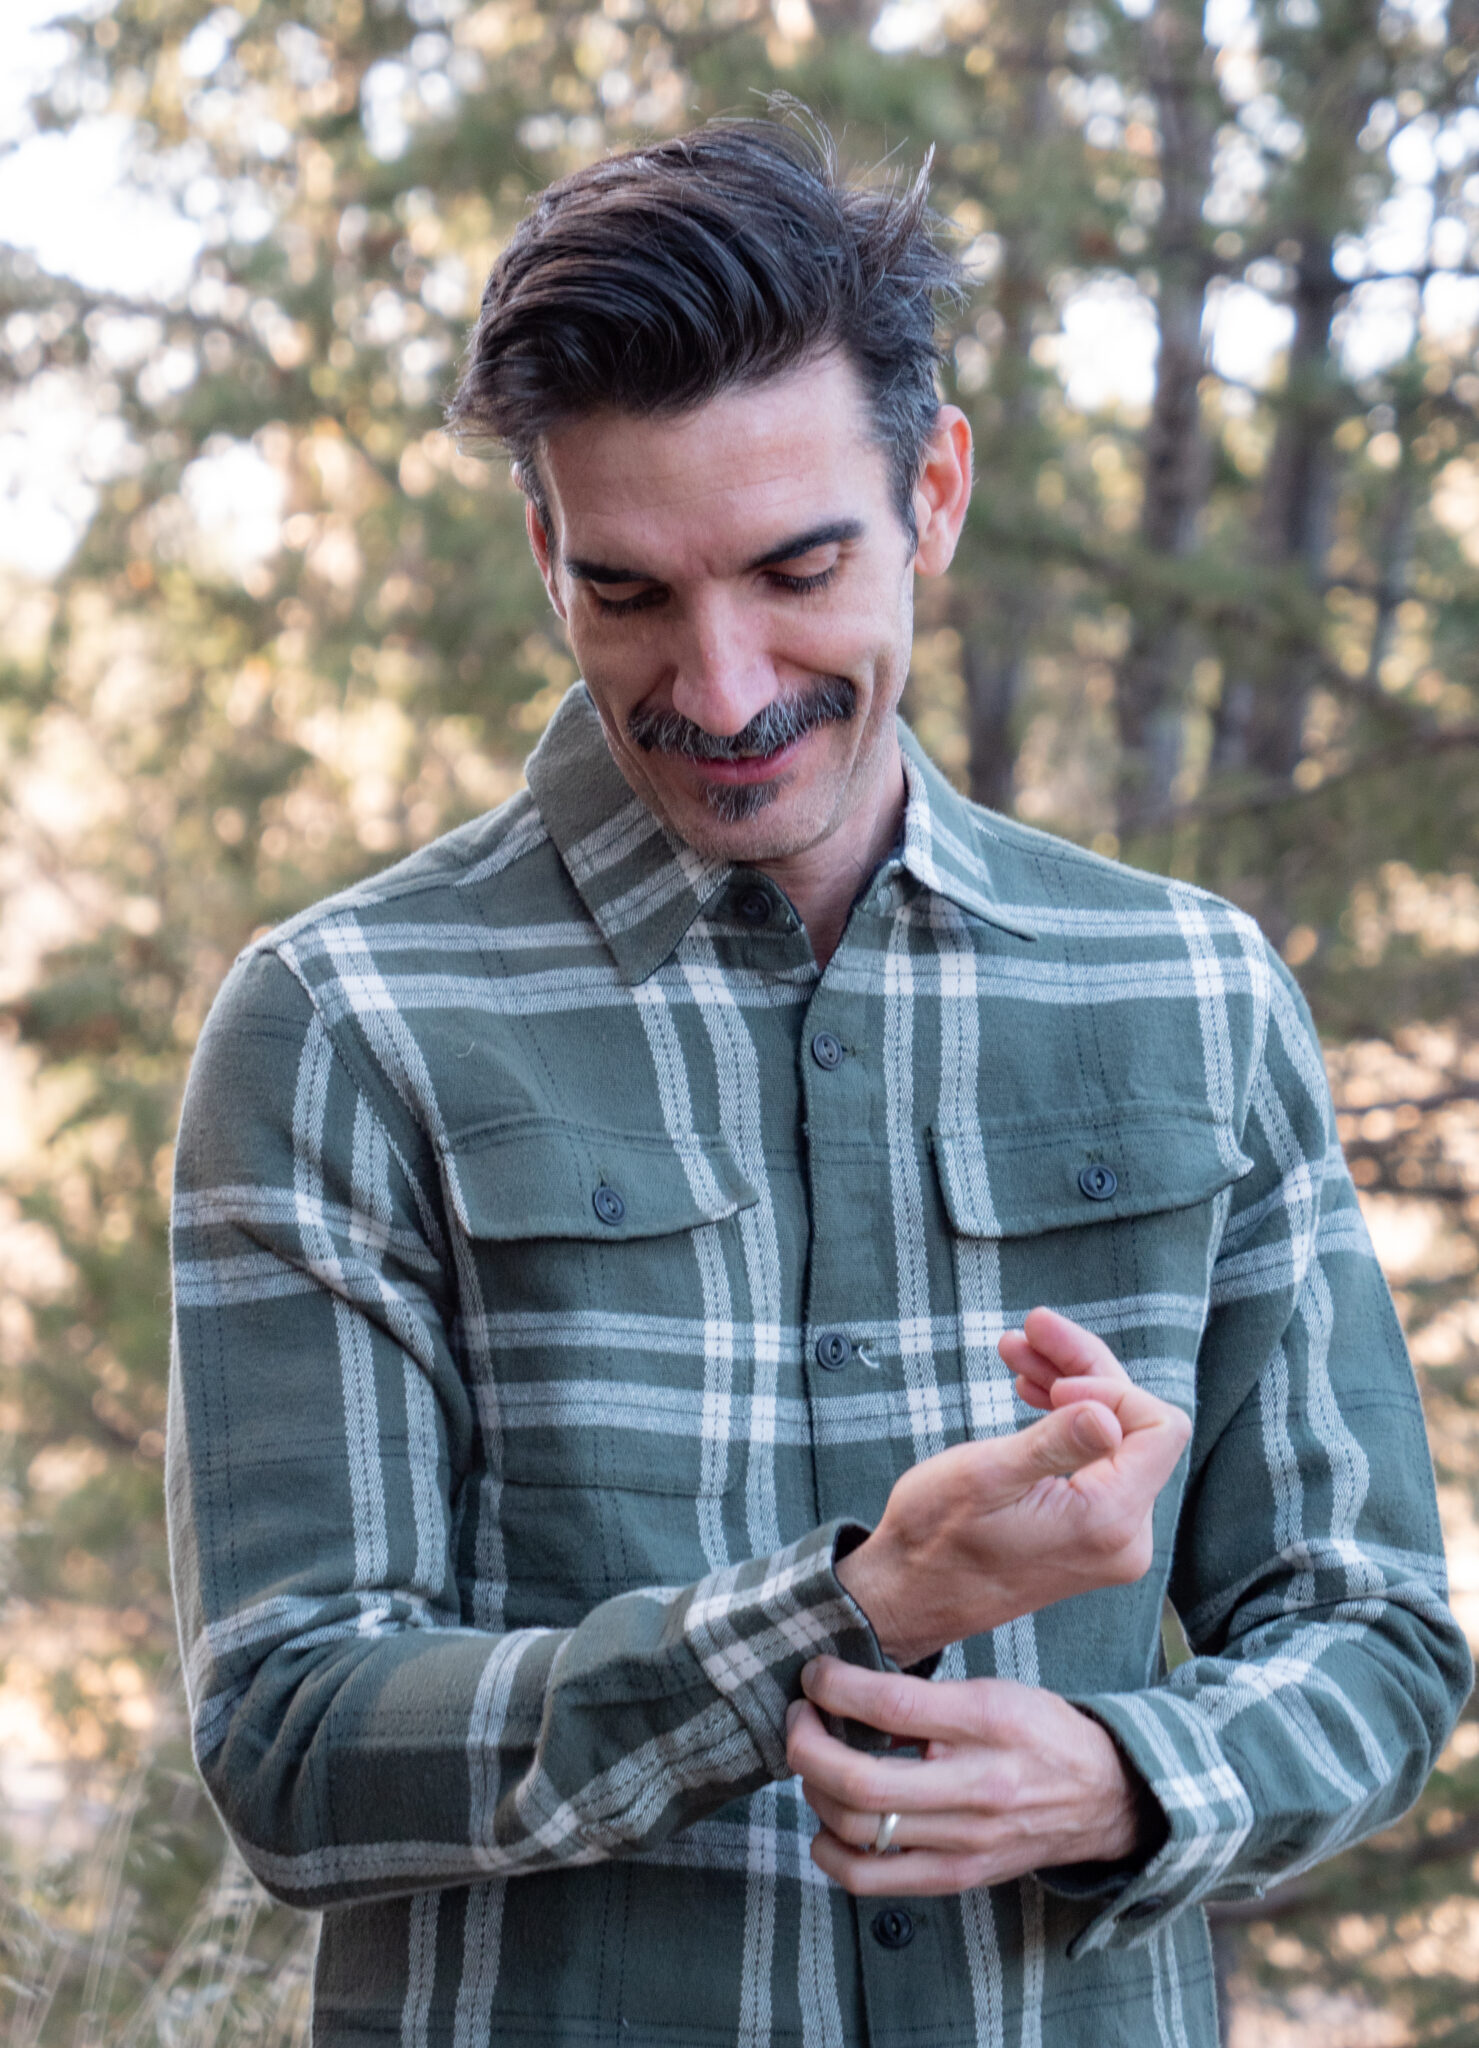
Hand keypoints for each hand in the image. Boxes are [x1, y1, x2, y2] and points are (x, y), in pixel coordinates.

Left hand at [786, 1658, 1150, 1895]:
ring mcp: (964, 1843)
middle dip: (805, 1745)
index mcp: (987, 1723)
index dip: (835, 1686)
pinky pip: (869, 1880)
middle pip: (859, 1781)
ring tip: (814, 1762)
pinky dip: (831, 1851)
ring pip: (854, 1831)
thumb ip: (924, 1699)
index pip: (891, 1704)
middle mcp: (975, 1789)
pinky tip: (828, 1821)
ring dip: (812, 1791)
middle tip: (799, 1717)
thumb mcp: (992, 1692)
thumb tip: (847, 1696)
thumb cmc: (1041, 1733)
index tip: (814, 1674)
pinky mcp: (955, 1878)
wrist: (1102, 1799)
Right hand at [835, 1307, 1189, 1664]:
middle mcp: (1125, 1536)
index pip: (1159, 1428)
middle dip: (1081, 1370)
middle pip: (1135, 1425)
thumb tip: (1109, 1416)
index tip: (1050, 1382)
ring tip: (1017, 1348)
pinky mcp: (1091, 1534)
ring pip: (1114, 1436)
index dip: (1109, 1387)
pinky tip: (1029, 1390)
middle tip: (1029, 1328)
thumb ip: (1054, 1444)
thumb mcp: (986, 1478)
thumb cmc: (934, 1537)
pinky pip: (1096, 1460)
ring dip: (1067, 1385)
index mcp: (1109, 1522)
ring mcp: (1111, 1538)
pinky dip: (1064, 1420)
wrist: (907, 1593)